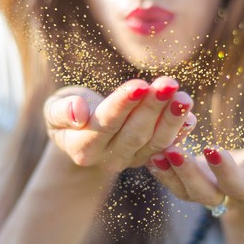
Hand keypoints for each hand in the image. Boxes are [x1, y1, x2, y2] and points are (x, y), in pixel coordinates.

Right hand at [44, 77, 196, 173]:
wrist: (81, 133)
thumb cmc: (66, 115)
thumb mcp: (53, 110)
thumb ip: (61, 112)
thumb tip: (77, 112)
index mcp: (83, 148)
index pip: (105, 124)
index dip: (123, 105)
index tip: (140, 85)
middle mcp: (109, 158)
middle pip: (135, 133)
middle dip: (153, 108)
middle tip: (169, 83)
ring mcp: (131, 159)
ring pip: (155, 142)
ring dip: (172, 119)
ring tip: (184, 97)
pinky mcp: (147, 156)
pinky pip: (166, 146)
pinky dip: (180, 132)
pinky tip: (189, 116)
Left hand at [148, 136, 243, 217]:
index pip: (236, 186)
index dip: (225, 171)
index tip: (213, 149)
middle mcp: (223, 197)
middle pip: (203, 193)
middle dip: (187, 173)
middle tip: (174, 151)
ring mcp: (202, 192)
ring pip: (182, 190)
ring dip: (167, 173)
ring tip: (155, 154)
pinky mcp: (188, 183)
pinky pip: (171, 181)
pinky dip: (160, 169)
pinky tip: (149, 153)